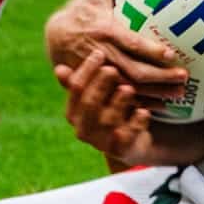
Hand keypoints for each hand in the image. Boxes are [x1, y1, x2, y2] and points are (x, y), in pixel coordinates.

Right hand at [43, 0, 190, 93]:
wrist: (55, 36)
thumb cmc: (82, 12)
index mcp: (105, 32)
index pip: (131, 43)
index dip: (151, 50)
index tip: (171, 54)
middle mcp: (102, 54)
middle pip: (134, 71)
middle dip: (160, 77)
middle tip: (184, 78)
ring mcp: (100, 73)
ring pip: (130, 88)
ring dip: (155, 93)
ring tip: (179, 96)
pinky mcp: (98, 84)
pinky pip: (121, 98)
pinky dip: (141, 104)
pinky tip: (161, 108)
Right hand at [55, 49, 159, 163]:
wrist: (132, 142)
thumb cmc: (111, 110)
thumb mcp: (97, 95)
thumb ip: (81, 82)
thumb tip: (58, 68)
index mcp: (74, 113)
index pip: (76, 89)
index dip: (87, 70)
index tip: (99, 53)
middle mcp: (84, 129)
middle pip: (89, 104)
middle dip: (100, 85)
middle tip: (112, 69)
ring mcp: (102, 142)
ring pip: (108, 120)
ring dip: (119, 102)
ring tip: (129, 88)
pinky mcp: (121, 150)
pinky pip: (128, 136)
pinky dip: (136, 122)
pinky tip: (144, 111)